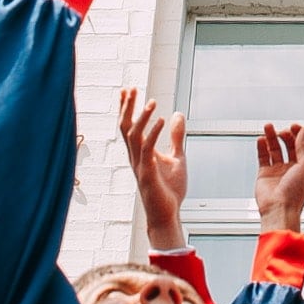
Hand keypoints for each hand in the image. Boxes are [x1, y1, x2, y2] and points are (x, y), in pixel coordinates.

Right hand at [119, 91, 188, 250]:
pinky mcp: (148, 175)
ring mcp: (140, 166)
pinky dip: (154, 134)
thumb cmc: (169, 189)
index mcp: (141, 153)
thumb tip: (177, 114)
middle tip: (131, 88)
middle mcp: (136, 157)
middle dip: (127, 108)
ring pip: (134, 137)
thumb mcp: (177, 157)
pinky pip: (147, 151)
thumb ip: (176, 137)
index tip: (127, 90)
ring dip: (142, 118)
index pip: (129, 126)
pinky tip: (162, 120)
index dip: (127, 108)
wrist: (168, 215)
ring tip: (152, 102)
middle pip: (126, 128)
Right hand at [255, 122, 303, 235]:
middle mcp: (293, 168)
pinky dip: (261, 146)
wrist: (279, 209)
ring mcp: (278, 171)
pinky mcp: (265, 174)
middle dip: (287, 135)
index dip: (301, 134)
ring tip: (268, 126)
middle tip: (283, 131)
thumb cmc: (296, 192)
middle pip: (290, 145)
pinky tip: (261, 139)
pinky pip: (263, 157)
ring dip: (272, 136)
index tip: (295, 126)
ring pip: (275, 149)